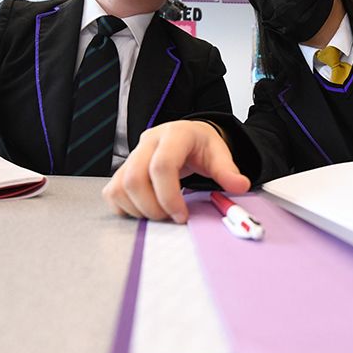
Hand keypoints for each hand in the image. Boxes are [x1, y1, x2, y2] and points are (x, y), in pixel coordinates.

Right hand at [102, 120, 250, 222]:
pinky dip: (125, 208)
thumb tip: (240, 185)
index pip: (161, 165)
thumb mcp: (219, 153)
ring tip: (160, 214)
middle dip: (153, 207)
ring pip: (120, 187)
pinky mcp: (123, 169)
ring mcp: (132, 155)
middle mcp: (148, 142)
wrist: (186, 136)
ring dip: (139, 209)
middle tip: (171, 218)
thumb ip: (228, 170)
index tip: (181, 215)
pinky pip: (112, 192)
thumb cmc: (201, 146)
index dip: (169, 196)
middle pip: (135, 178)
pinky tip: (146, 210)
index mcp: (174, 135)